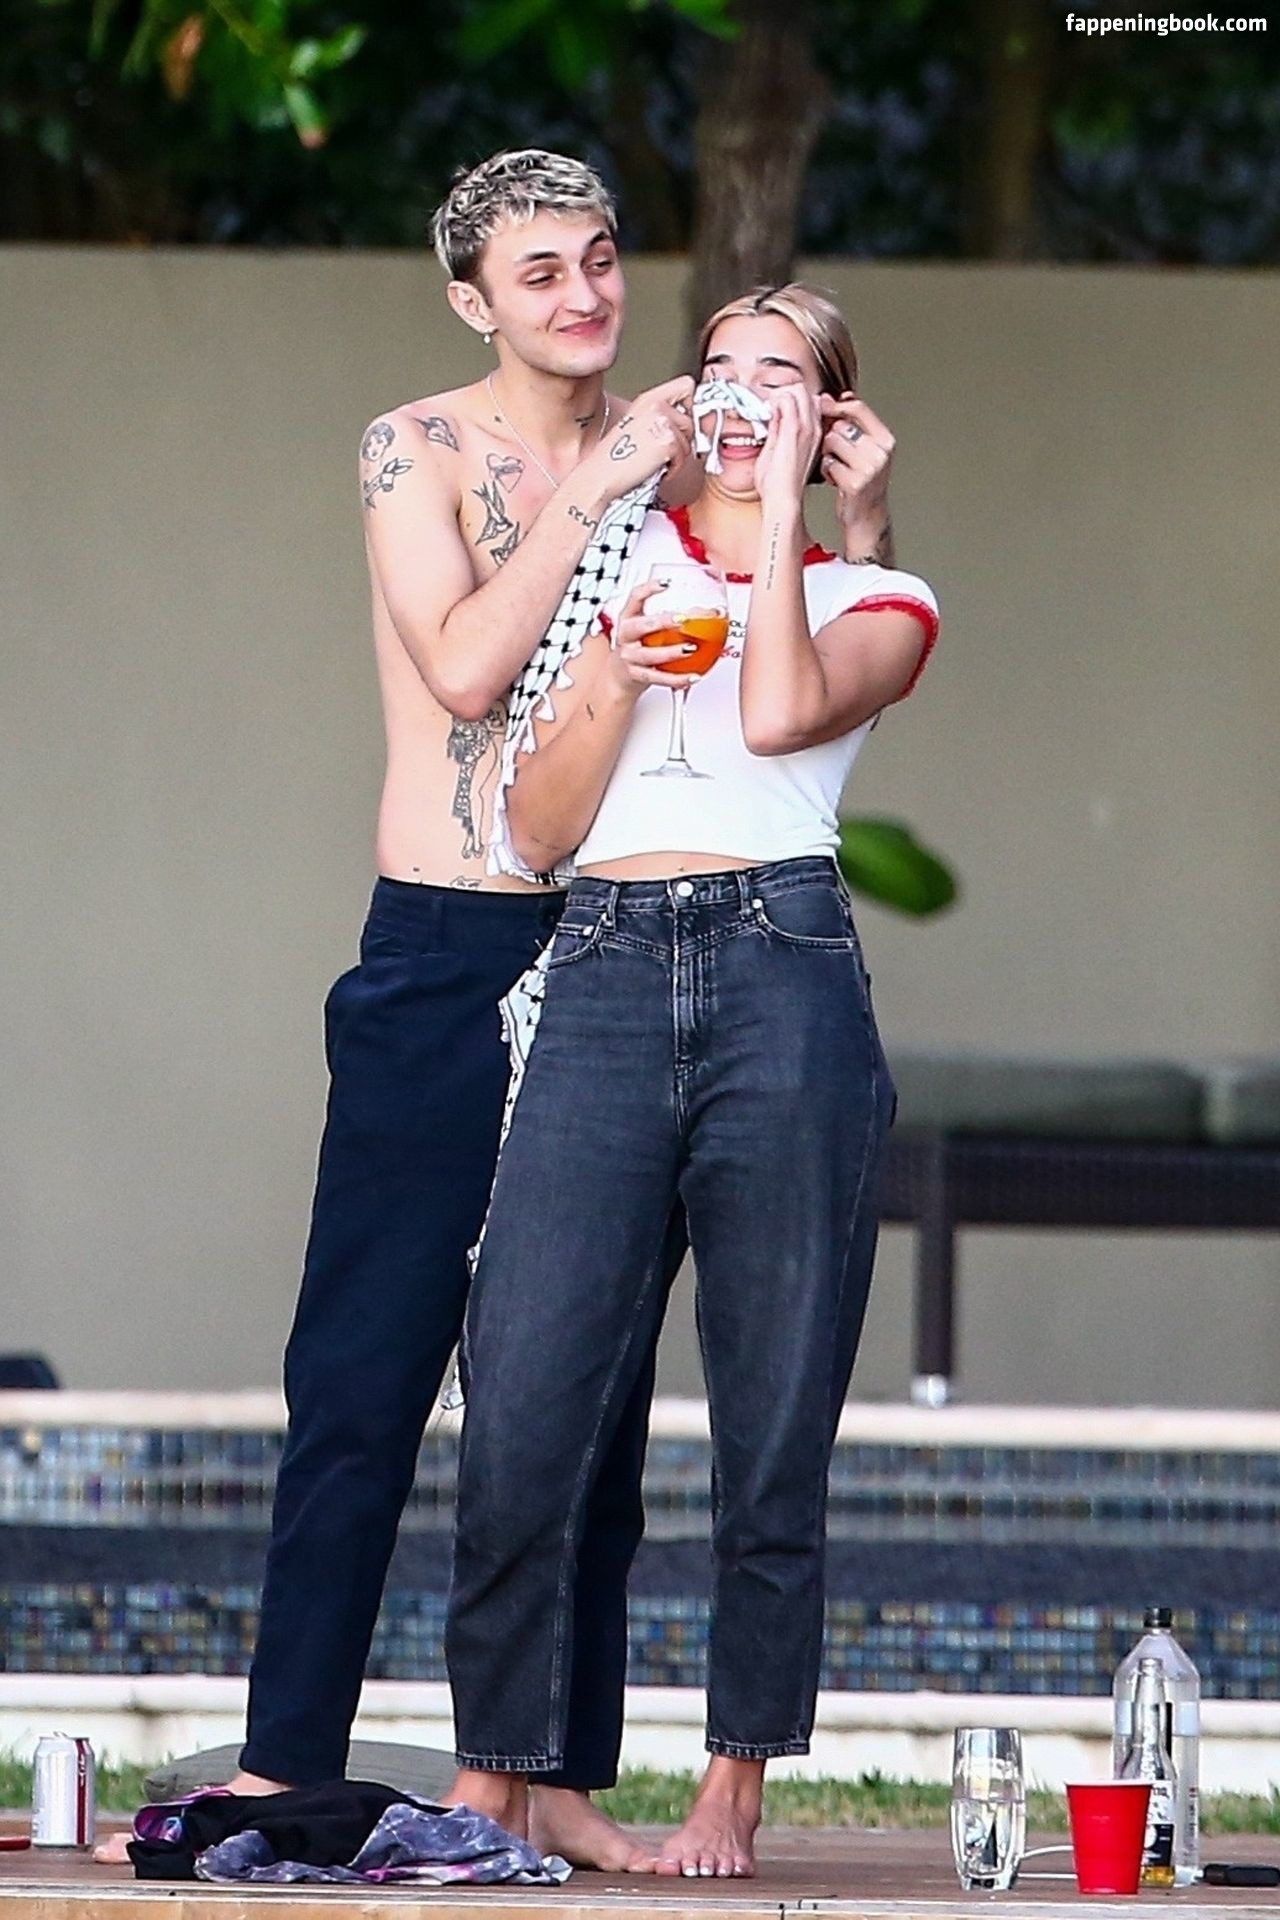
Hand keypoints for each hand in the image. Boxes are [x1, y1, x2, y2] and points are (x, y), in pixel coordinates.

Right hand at [588, 377, 695, 501]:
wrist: (601, 477)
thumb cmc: (616, 460)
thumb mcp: (638, 427)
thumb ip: (662, 417)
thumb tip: (689, 421)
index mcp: (648, 398)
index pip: (687, 386)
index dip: (690, 405)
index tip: (680, 425)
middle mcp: (656, 404)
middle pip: (691, 418)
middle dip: (682, 439)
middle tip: (660, 451)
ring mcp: (663, 420)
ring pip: (690, 438)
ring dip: (678, 455)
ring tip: (655, 460)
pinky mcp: (668, 440)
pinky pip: (684, 455)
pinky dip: (674, 467)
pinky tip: (655, 468)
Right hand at [604, 580, 699, 693]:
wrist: (618, 676)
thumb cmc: (637, 646)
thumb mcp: (643, 628)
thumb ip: (667, 619)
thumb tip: (706, 611)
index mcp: (628, 618)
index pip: (635, 597)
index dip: (649, 589)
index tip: (667, 583)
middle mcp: (626, 636)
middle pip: (642, 626)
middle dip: (663, 622)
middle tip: (683, 619)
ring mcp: (630, 656)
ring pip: (650, 655)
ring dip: (672, 652)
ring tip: (691, 648)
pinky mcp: (637, 675)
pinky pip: (659, 678)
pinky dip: (678, 679)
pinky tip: (693, 677)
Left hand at [753, 384, 822, 504]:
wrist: (783, 499)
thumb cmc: (780, 485)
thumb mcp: (779, 450)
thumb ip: (777, 430)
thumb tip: (773, 414)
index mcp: (812, 433)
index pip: (806, 399)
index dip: (788, 397)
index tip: (774, 408)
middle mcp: (814, 428)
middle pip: (804, 390)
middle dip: (783, 392)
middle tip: (769, 406)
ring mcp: (807, 427)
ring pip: (798, 390)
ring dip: (779, 394)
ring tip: (768, 410)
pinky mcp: (795, 429)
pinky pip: (788, 398)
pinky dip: (774, 400)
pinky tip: (766, 413)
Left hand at [819, 395, 893, 549]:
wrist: (868, 515)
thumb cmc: (864, 480)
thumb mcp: (867, 448)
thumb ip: (855, 422)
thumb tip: (838, 396)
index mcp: (885, 440)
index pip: (858, 408)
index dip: (837, 405)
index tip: (824, 404)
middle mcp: (880, 452)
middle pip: (840, 425)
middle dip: (831, 436)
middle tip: (836, 452)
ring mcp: (869, 468)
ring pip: (831, 442)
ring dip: (828, 454)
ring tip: (837, 466)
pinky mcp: (855, 483)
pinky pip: (828, 463)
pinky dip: (827, 471)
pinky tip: (835, 480)